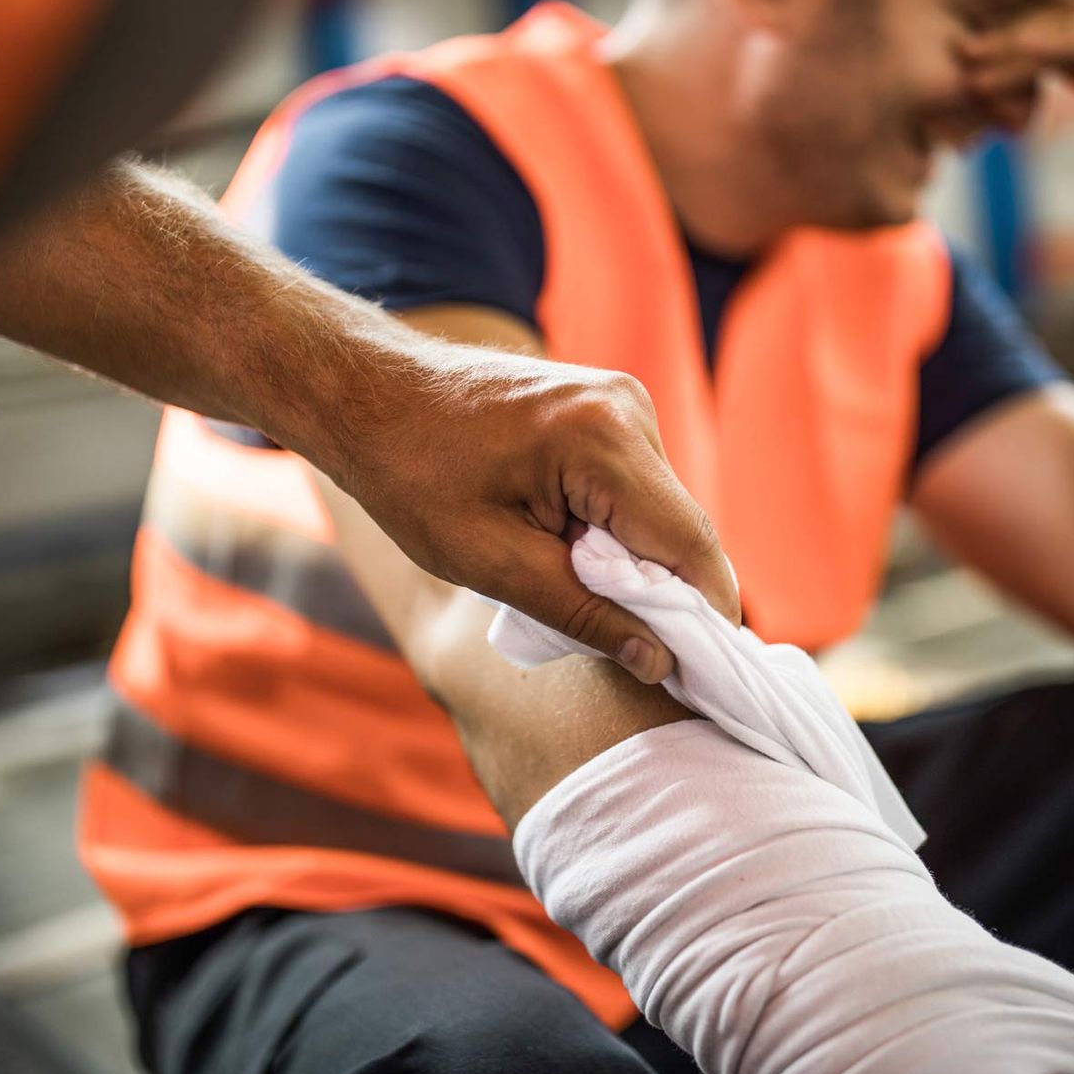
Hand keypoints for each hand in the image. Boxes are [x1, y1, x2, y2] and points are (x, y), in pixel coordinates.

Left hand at [323, 336, 739, 683]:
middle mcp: (627, 408)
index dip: (704, 615)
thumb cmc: (412, 478)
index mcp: (602, 440)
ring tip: (572, 588)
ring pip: (662, 511)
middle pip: (683, 528)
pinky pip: (638, 488)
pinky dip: (617, 531)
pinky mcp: (609, 408)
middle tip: (634, 653)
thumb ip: (582, 614)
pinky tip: (568, 551)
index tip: (700, 676)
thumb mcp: (490, 563)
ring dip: (637, 563)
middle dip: (667, 594)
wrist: (368, 397)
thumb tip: (659, 661)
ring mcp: (622, 401)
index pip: (690, 542)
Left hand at [958, 0, 1073, 190]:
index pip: (1068, 15)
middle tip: (963, 52)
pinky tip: (1030, 47)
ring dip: (1028, 38)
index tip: (970, 53)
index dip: (1018, 33)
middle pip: (1070, 10)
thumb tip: (1027, 51)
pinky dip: (1069, 36)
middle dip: (1013, 33)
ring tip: (981, 57)